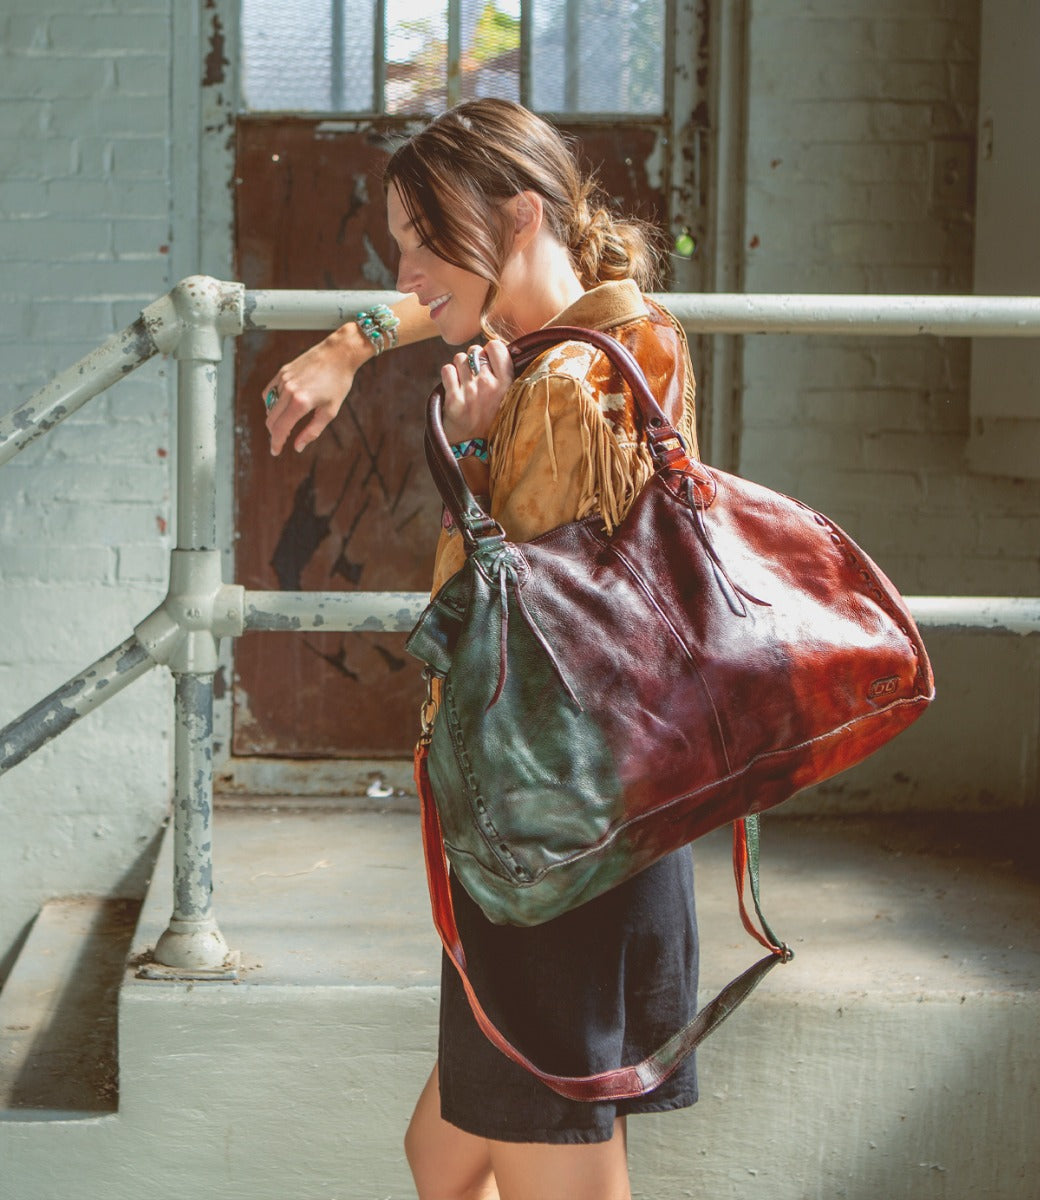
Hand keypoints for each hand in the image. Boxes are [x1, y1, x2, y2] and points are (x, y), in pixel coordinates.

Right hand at [263, 323, 371, 455]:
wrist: (338, 353)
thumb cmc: (338, 383)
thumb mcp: (329, 411)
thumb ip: (312, 431)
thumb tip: (297, 447)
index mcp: (300, 402)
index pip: (280, 429)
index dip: (276, 443)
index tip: (276, 452)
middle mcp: (288, 391)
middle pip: (271, 420)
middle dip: (274, 433)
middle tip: (281, 441)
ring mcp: (283, 380)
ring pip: (269, 407)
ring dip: (273, 419)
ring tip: (284, 425)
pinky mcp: (282, 372)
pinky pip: (269, 393)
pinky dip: (271, 404)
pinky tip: (281, 408)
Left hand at [440, 340, 513, 443]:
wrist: (476, 451)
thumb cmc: (493, 421)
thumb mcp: (509, 398)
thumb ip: (507, 374)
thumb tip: (507, 347)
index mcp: (507, 384)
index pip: (496, 347)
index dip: (489, 350)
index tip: (488, 360)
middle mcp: (488, 386)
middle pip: (475, 351)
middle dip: (473, 360)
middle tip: (475, 376)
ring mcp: (470, 393)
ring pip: (459, 359)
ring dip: (460, 367)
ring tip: (465, 382)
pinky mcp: (453, 400)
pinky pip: (447, 370)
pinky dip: (449, 375)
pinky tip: (454, 387)